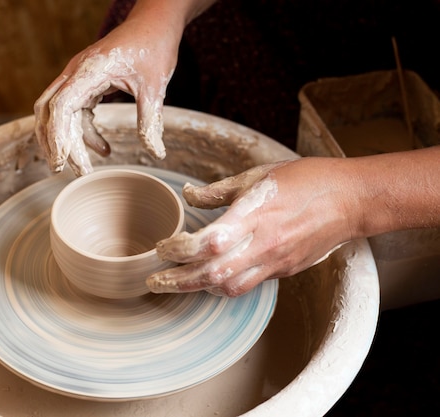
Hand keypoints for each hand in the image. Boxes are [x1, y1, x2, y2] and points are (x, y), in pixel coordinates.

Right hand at [34, 16, 181, 175]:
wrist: (154, 24)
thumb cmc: (153, 47)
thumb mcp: (155, 86)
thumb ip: (151, 121)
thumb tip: (155, 153)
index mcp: (89, 70)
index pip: (61, 106)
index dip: (57, 136)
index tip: (62, 161)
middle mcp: (76, 72)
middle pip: (50, 112)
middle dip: (55, 143)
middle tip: (65, 171)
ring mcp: (77, 77)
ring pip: (58, 114)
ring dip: (68, 141)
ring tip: (83, 167)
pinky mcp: (84, 82)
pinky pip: (74, 112)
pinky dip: (83, 133)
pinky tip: (103, 149)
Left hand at [146, 158, 353, 296]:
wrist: (350, 200)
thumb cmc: (305, 180)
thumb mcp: (256, 176)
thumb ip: (218, 190)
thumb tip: (188, 194)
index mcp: (253, 214)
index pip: (206, 243)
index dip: (178, 250)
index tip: (162, 247)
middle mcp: (263, 243)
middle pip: (211, 275)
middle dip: (178, 282)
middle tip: (154, 281)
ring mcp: (275, 261)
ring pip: (229, 288)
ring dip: (198, 289)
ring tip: (177, 283)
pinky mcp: (284, 270)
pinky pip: (248, 285)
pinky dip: (223, 286)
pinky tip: (210, 278)